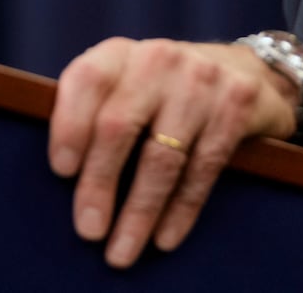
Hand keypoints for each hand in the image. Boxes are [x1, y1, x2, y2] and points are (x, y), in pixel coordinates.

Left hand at [49, 38, 298, 266]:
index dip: (70, 124)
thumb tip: (66, 179)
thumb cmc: (163, 89)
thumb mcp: (127, 83)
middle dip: (99, 183)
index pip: (87, 80)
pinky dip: (182, 208)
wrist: (241, 70)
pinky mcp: (236, 104)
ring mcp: (201, 80)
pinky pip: (204, 167)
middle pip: (119, 125)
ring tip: (123, 250)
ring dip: (140, 210)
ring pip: (163, 156)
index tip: (61, 171)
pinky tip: (165, 237)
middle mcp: (159, 59)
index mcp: (121, 53)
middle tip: (89, 230)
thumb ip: (96, 112)